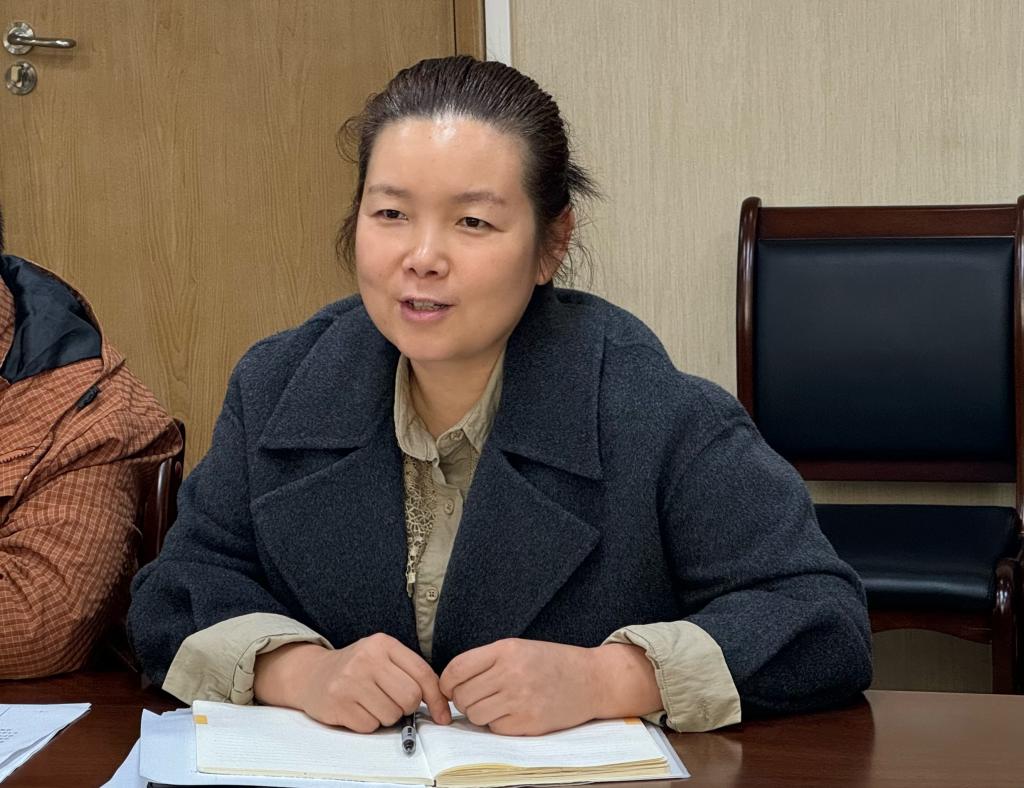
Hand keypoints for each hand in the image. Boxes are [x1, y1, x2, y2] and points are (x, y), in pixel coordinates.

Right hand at [253, 633, 450, 731]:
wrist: (312, 674)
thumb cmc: (357, 669)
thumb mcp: (383, 658)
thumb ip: (410, 673)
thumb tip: (441, 705)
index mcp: (382, 644)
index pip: (422, 673)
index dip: (436, 698)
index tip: (442, 715)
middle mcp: (366, 659)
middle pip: (409, 697)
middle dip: (406, 707)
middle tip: (392, 702)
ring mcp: (350, 681)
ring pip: (391, 715)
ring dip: (386, 716)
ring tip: (370, 702)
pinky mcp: (338, 704)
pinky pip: (370, 726)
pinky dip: (368, 723)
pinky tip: (357, 709)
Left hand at [438, 638, 602, 734]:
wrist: (592, 680)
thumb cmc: (553, 663)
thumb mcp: (519, 648)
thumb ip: (487, 661)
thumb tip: (451, 684)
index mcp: (506, 649)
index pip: (458, 668)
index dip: (446, 682)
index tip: (448, 687)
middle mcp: (511, 673)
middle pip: (463, 695)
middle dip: (463, 699)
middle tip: (478, 697)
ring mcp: (520, 699)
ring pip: (475, 714)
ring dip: (479, 713)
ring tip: (495, 705)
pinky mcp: (528, 723)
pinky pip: (494, 728)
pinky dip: (497, 724)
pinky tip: (512, 713)